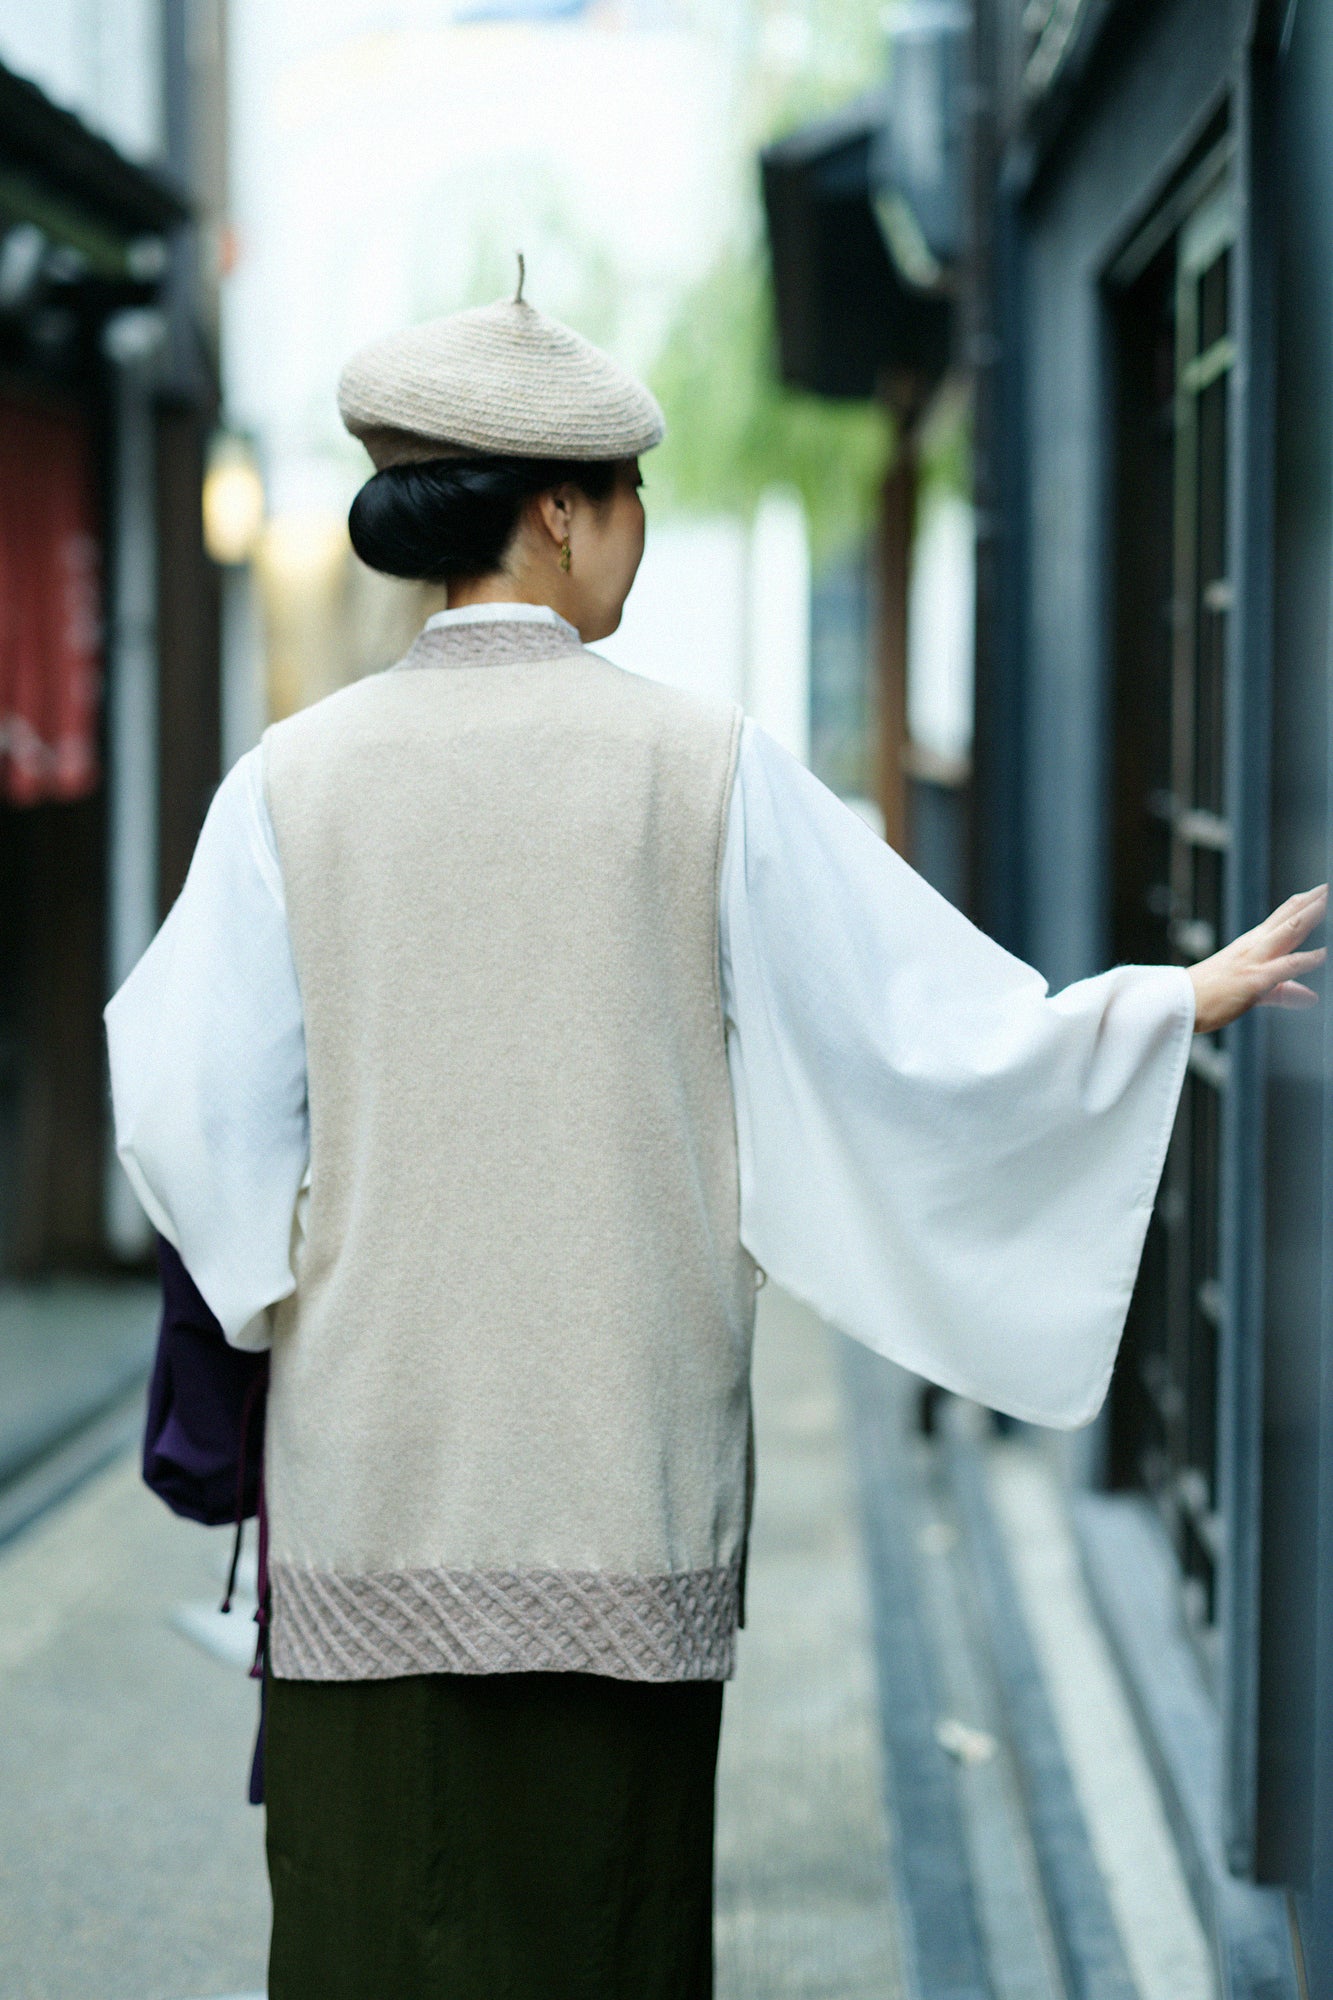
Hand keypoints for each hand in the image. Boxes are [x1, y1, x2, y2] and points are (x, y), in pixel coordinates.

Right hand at [1188, 885, 1327, 1033]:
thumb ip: (1285, 992)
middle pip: (1288, 917)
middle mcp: (1254, 946)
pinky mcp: (1255, 980)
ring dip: (1310, 916)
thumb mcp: (1253, 990)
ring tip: (1327, 901)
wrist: (1179, 1004)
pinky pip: (1286, 966)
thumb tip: (1310, 997)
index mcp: (1251, 944)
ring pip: (1288, 931)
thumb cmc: (1209, 995)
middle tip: (1328, 886)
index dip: (1302, 902)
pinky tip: (1323, 953)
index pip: (1281, 916)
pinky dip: (1307, 959)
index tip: (1320, 890)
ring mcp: (1254, 960)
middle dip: (1311, 901)